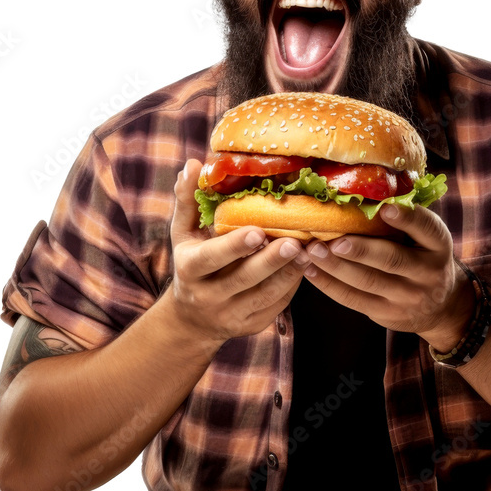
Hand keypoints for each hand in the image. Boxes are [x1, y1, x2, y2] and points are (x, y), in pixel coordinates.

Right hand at [164, 159, 309, 345]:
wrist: (191, 318)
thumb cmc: (191, 261)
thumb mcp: (183, 233)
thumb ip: (188, 200)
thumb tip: (193, 165)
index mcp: (190, 269)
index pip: (211, 259)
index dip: (234, 246)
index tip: (257, 230)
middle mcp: (208, 296)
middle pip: (243, 279)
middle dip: (270, 261)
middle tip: (294, 242)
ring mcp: (231, 315)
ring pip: (265, 296)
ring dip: (288, 273)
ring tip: (307, 251)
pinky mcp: (252, 325)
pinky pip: (276, 306)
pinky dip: (292, 286)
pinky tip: (305, 266)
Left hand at [300, 202, 474, 349]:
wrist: (441, 306)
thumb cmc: (424, 258)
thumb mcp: (428, 239)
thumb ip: (407, 220)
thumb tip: (366, 192)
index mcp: (438, 246)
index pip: (427, 229)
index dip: (407, 218)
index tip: (385, 208)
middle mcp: (427, 273)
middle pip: (392, 260)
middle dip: (360, 250)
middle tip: (334, 241)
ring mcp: (407, 297)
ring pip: (368, 282)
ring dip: (336, 266)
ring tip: (313, 251)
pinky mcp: (387, 313)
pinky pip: (354, 299)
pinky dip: (330, 285)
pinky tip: (312, 270)